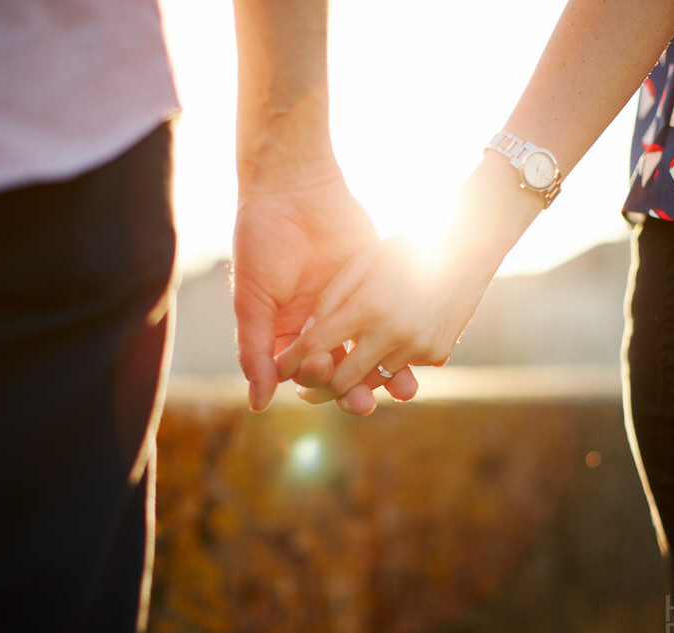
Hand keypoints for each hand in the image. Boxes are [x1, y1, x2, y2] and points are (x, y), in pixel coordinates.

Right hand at [232, 161, 417, 412]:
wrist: (294, 187)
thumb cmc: (262, 243)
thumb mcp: (254, 300)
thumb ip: (256, 351)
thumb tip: (258, 404)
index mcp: (290, 334)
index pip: (307, 374)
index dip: (318, 382)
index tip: (325, 372)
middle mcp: (322, 327)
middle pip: (343, 372)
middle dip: (354, 390)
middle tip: (366, 402)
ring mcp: (352, 307)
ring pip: (373, 352)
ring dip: (387, 375)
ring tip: (404, 389)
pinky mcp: (377, 287)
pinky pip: (394, 320)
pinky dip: (406, 340)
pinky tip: (420, 353)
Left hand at [274, 233, 493, 402]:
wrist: (469, 247)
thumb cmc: (407, 247)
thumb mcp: (363, 260)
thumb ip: (332, 298)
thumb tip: (309, 335)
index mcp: (368, 306)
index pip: (317, 347)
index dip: (292, 362)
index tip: (279, 370)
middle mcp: (393, 333)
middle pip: (343, 380)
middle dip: (319, 390)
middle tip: (304, 391)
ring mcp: (418, 347)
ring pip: (374, 381)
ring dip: (355, 380)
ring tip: (340, 373)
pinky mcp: (437, 353)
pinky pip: (402, 368)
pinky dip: (389, 362)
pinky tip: (387, 344)